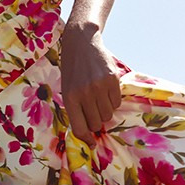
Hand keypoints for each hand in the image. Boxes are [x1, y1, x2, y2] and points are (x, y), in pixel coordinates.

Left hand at [60, 22, 121, 146]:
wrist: (82, 42)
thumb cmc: (72, 69)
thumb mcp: (67, 89)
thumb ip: (75, 109)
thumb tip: (89, 134)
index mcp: (70, 98)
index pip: (80, 128)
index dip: (86, 139)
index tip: (91, 142)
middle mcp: (84, 94)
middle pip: (96, 123)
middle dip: (95, 121)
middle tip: (92, 110)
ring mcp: (99, 87)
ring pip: (108, 114)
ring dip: (104, 110)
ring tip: (98, 97)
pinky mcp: (112, 80)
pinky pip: (117, 102)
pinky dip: (112, 100)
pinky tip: (105, 89)